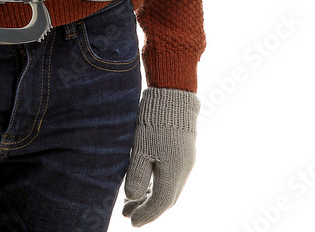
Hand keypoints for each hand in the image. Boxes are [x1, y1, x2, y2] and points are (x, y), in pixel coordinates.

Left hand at [123, 87, 199, 225]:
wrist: (173, 95)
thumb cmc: (154, 121)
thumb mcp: (140, 148)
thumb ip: (137, 176)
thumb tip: (133, 198)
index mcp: (174, 172)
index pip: (160, 203)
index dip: (146, 214)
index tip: (131, 221)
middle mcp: (183, 170)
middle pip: (166, 198)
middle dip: (147, 208)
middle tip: (128, 213)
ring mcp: (186, 160)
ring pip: (169, 187)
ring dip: (151, 196)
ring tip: (132, 200)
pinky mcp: (184, 150)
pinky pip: (172, 176)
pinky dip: (158, 183)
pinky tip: (145, 181)